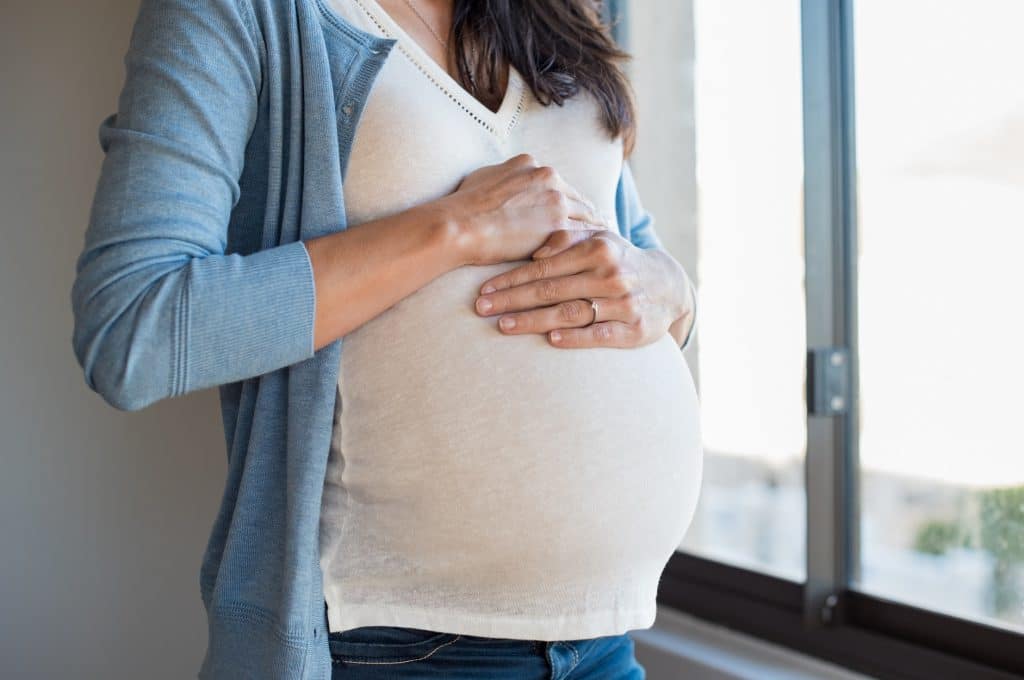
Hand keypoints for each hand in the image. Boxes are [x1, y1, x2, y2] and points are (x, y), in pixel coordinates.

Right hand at [432, 153, 609, 265]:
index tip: (577, 213)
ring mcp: (555, 199)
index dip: (569, 202)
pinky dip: (591, 245)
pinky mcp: (558, 224)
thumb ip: (504, 179)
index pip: (560, 185)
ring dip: (596, 231)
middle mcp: (548, 176)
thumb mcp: (483, 178)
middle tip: (603, 230)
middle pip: (579, 198)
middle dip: (588, 216)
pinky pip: (583, 234)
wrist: (459, 224)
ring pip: (587, 216)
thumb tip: (503, 182)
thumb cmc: (463, 207)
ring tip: (606, 246)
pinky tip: (597, 255)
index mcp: (531, 165)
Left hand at [472, 229, 692, 348]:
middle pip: (552, 289)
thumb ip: (567, 239)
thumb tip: (536, 250)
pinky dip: (576, 337)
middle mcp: (611, 274)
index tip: (485, 288)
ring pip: (570, 312)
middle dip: (512, 299)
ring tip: (504, 325)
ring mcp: (624, 303)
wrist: (668, 286)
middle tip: (482, 308)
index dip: (512, 278)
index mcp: (599, 248)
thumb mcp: (599, 240)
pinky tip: (551, 340)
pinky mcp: (634, 330)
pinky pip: (600, 334)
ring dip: (534, 320)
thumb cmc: (619, 261)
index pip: (545, 266)